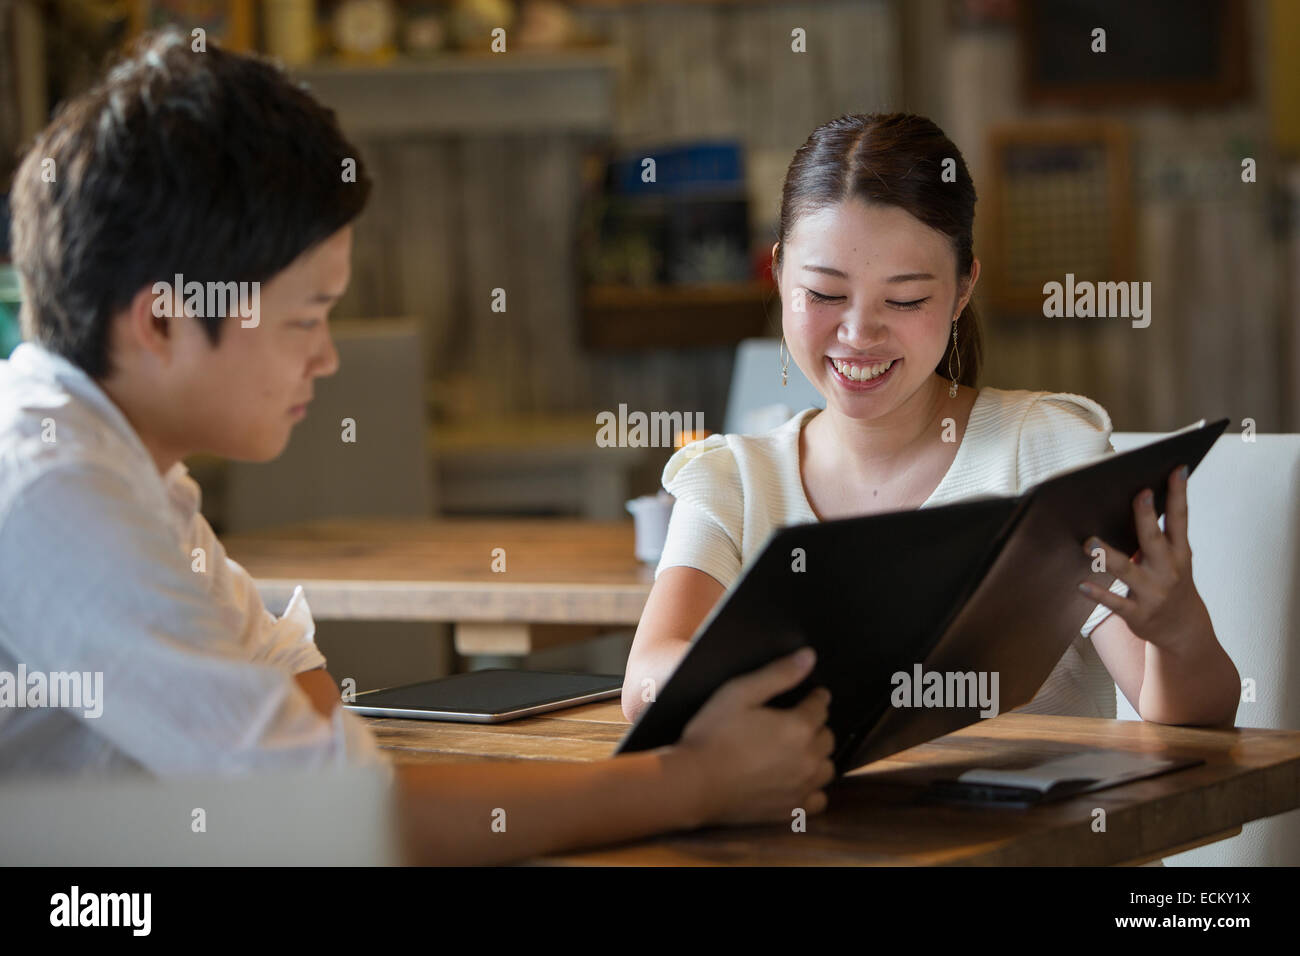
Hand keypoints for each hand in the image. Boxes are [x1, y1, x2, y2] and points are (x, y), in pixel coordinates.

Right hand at [671, 648, 834, 826]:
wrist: (692, 784)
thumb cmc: (711, 735)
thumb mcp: (739, 693)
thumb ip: (777, 674)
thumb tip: (809, 657)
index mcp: (798, 727)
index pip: (820, 707)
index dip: (815, 698)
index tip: (812, 696)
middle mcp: (807, 759)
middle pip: (827, 738)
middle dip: (817, 726)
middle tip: (800, 722)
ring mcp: (800, 787)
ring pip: (827, 768)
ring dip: (818, 757)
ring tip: (799, 750)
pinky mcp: (790, 810)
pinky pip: (818, 799)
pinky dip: (812, 789)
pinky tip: (796, 781)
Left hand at [1078, 464, 1214, 651]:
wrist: (1184, 629)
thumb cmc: (1171, 581)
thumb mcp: (1175, 557)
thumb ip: (1158, 533)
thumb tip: (1134, 498)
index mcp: (1179, 552)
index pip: (1180, 518)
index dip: (1179, 494)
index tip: (1176, 469)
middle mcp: (1168, 570)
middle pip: (1154, 539)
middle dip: (1146, 517)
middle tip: (1137, 494)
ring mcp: (1153, 592)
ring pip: (1127, 571)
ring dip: (1106, 556)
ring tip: (1088, 541)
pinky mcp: (1138, 613)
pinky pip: (1114, 602)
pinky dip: (1097, 593)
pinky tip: (1081, 584)